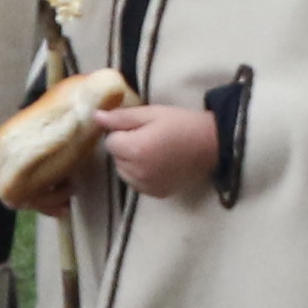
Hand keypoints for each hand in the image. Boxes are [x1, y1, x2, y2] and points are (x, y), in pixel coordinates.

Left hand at [96, 100, 220, 201]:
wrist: (213, 145)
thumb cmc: (182, 124)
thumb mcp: (151, 113)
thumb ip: (121, 117)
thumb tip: (95, 117)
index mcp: (134, 149)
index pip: (110, 142)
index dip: (122, 132)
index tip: (139, 128)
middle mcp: (137, 172)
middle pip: (116, 159)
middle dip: (125, 148)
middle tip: (148, 137)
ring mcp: (146, 186)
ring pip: (124, 173)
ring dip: (131, 162)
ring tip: (153, 151)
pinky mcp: (156, 193)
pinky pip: (137, 184)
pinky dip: (141, 175)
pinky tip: (158, 164)